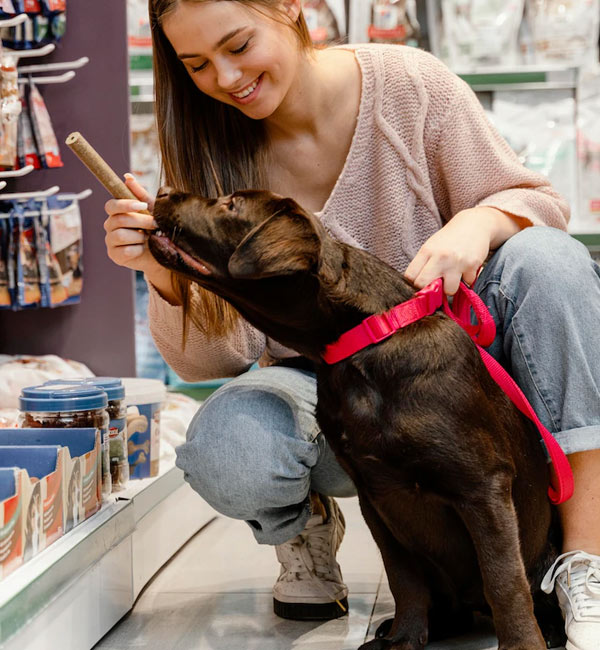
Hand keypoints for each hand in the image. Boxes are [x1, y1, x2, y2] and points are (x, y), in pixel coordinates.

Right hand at [103, 174, 163, 275]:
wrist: (164, 253)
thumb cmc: (156, 229)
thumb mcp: (152, 210)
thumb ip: (140, 194)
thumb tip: (127, 176)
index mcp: (116, 213)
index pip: (111, 206)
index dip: (125, 204)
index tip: (142, 206)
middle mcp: (110, 226)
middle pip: (119, 220)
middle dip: (141, 221)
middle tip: (155, 224)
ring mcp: (111, 242)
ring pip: (121, 235)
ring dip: (140, 236)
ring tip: (149, 238)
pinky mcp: (115, 256)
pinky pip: (125, 251)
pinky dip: (139, 250)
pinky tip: (144, 249)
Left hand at [404, 207, 521, 294]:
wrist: (474, 224)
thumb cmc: (449, 239)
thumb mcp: (431, 247)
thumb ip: (424, 265)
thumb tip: (418, 288)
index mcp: (426, 251)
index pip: (410, 276)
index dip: (414, 283)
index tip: (421, 282)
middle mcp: (440, 257)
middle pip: (423, 285)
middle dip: (429, 290)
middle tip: (436, 285)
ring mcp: (456, 262)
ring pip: (448, 291)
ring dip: (451, 287)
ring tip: (453, 277)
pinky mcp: (472, 265)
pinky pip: (467, 284)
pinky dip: (467, 280)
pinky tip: (466, 270)